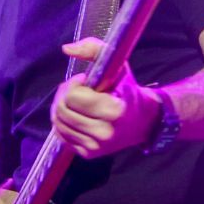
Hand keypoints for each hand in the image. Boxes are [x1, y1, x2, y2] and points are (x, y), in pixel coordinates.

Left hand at [51, 37, 161, 158]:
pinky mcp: (89, 154)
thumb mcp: (118, 66)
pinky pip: (61, 135)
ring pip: (59, 123)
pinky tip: (76, 114)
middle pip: (62, 110)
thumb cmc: (128, 90)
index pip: (73, 96)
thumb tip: (66, 49)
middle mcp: (105, 133)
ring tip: (75, 101)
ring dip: (61, 107)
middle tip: (76, 89)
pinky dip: (63, 122)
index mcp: (115, 112)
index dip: (75, 84)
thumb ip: (94, 49)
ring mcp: (96, 147)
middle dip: (65, 95)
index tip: (86, 80)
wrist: (144, 121)